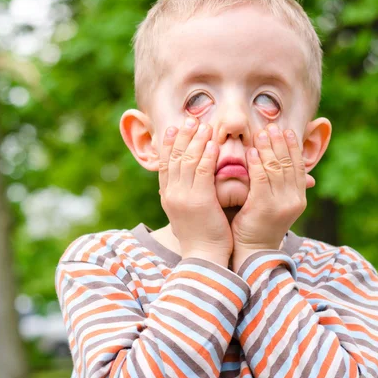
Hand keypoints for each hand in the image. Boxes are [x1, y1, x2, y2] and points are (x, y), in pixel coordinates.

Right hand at [158, 117, 232, 264]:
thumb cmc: (200, 236)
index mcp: (167, 196)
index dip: (169, 144)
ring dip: (196, 141)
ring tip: (203, 125)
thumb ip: (184, 194)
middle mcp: (171, 194)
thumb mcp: (185, 213)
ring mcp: (183, 197)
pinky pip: (202, 172)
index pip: (165, 164)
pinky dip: (206, 156)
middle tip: (190, 119)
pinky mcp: (199, 201)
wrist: (203, 258)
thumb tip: (186, 181)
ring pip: (187, 161)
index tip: (174, 128)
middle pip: (174, 158)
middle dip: (182, 136)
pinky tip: (213, 144)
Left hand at [231, 124, 307, 257]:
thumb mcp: (273, 204)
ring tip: (262, 132)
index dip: (292, 146)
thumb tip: (278, 163)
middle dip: (280, 142)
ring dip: (269, 148)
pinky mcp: (264, 207)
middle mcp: (294, 200)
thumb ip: (277, 186)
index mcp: (298, 198)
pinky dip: (257, 163)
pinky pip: (261, 179)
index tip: (286, 130)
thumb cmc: (258, 227)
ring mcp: (281, 204)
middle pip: (288, 163)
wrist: (253, 254)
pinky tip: (251, 151)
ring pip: (276, 168)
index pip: (299, 166)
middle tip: (271, 125)